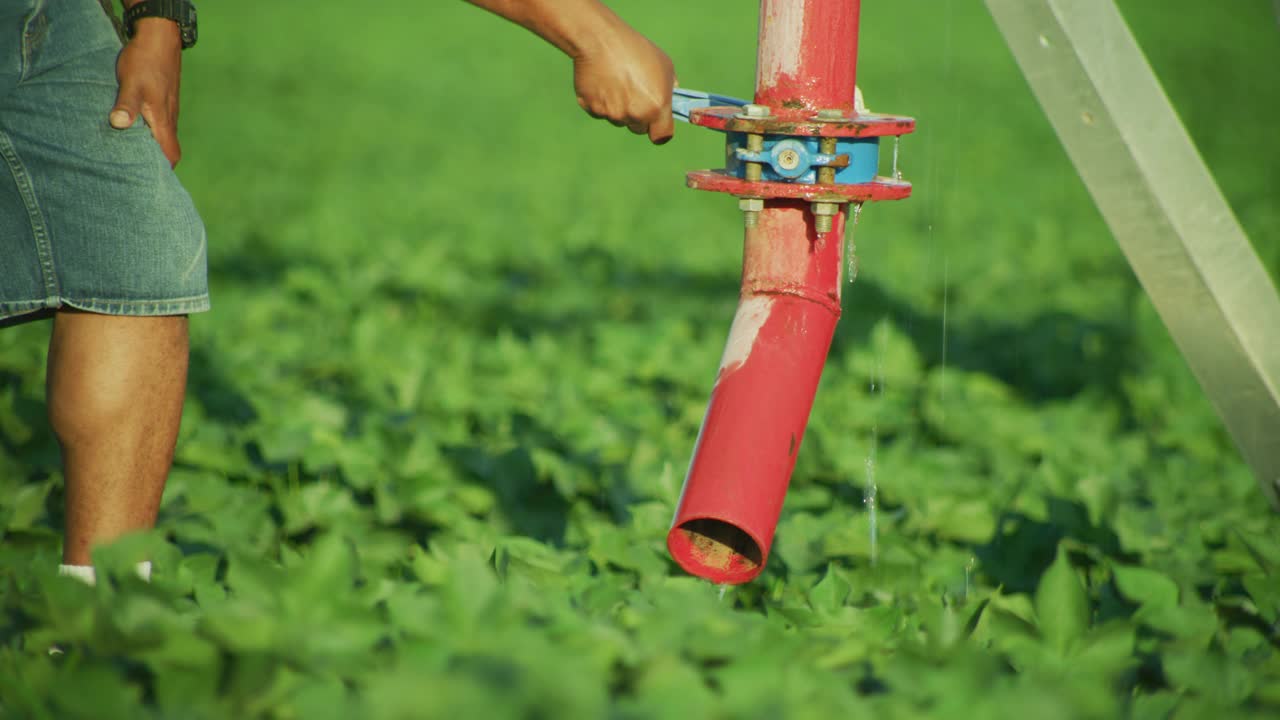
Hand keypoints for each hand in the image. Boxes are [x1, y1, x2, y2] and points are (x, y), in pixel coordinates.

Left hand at [109, 18, 183, 166]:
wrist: (160, 38)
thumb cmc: (144, 61)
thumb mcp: (131, 82)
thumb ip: (126, 104)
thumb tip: (119, 125)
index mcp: (163, 120)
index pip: (171, 154)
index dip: (165, 171)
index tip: (153, 183)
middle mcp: (169, 118)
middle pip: (169, 149)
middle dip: (159, 164)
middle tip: (141, 175)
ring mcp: (168, 109)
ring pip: (165, 136)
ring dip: (154, 148)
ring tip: (134, 157)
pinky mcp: (164, 100)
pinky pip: (161, 124)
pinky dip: (152, 134)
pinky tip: (137, 131)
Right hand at [572, 19, 675, 144]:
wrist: (601, 40)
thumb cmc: (636, 50)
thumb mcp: (664, 65)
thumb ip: (670, 87)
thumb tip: (671, 96)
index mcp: (656, 107)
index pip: (661, 136)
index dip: (659, 130)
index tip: (656, 125)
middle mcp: (634, 115)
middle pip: (638, 128)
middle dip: (638, 116)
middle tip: (634, 93)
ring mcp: (612, 114)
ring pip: (619, 120)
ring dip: (619, 108)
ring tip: (617, 82)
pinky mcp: (592, 109)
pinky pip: (600, 112)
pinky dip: (601, 101)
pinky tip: (603, 81)